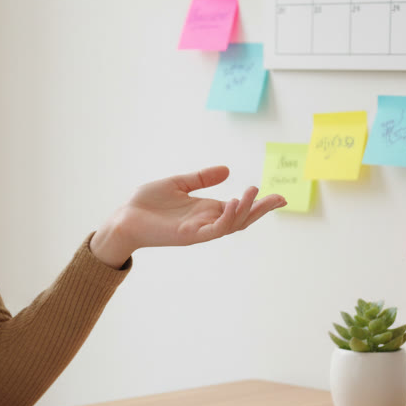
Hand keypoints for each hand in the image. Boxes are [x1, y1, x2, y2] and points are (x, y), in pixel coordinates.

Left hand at [90, 166, 285, 267]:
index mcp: (206, 210)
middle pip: (241, 218)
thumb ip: (201, 178)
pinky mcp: (188, 235)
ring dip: (245, 210)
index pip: (238, 208)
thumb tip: (227, 170)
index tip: (280, 196)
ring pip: (231, 224)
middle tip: (281, 198)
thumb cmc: (147, 203)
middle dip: (261, 210)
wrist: (124, 217)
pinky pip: (213, 229)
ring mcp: (199, 230)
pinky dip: (226, 218)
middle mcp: (206, 221)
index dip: (258, 203)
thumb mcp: (178, 183)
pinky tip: (233, 203)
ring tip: (254, 193)